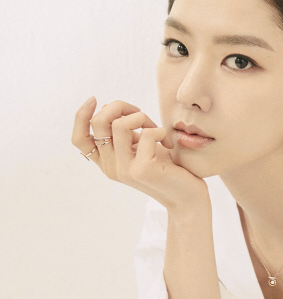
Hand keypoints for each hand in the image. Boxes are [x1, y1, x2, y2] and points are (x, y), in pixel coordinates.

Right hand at [72, 96, 208, 211]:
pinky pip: (148, 133)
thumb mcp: (140, 149)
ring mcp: (125, 169)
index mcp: (107, 162)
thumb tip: (112, 108)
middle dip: (119, 106)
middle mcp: (111, 168)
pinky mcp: (143, 169)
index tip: (95, 99)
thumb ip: (125, 135)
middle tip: (140, 113)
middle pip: (98, 122)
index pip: (79, 139)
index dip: (81, 115)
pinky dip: (161, 131)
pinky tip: (168, 144)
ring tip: (156, 130)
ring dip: (142, 117)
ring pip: (120, 124)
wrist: (187, 199)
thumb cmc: (167, 169)